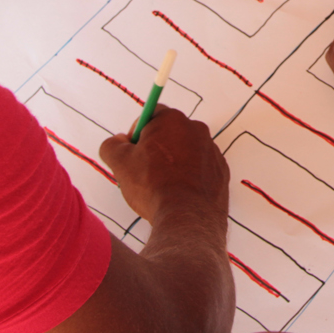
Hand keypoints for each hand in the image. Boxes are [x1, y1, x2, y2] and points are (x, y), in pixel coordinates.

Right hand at [100, 105, 229, 228]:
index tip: (132, 152)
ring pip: (185, 151)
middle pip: (169, 133)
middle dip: (155, 148)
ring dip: (173, 163)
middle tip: (143, 172)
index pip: (150, 115)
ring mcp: (212, 149)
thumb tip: (117, 141)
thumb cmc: (152, 186)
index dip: (136, 133)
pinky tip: (179, 194)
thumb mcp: (120, 163)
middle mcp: (196, 129)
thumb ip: (112, 145)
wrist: (187, 217)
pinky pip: (200, 167)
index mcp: (172, 120)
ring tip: (162, 187)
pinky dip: (190, 176)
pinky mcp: (221, 169)